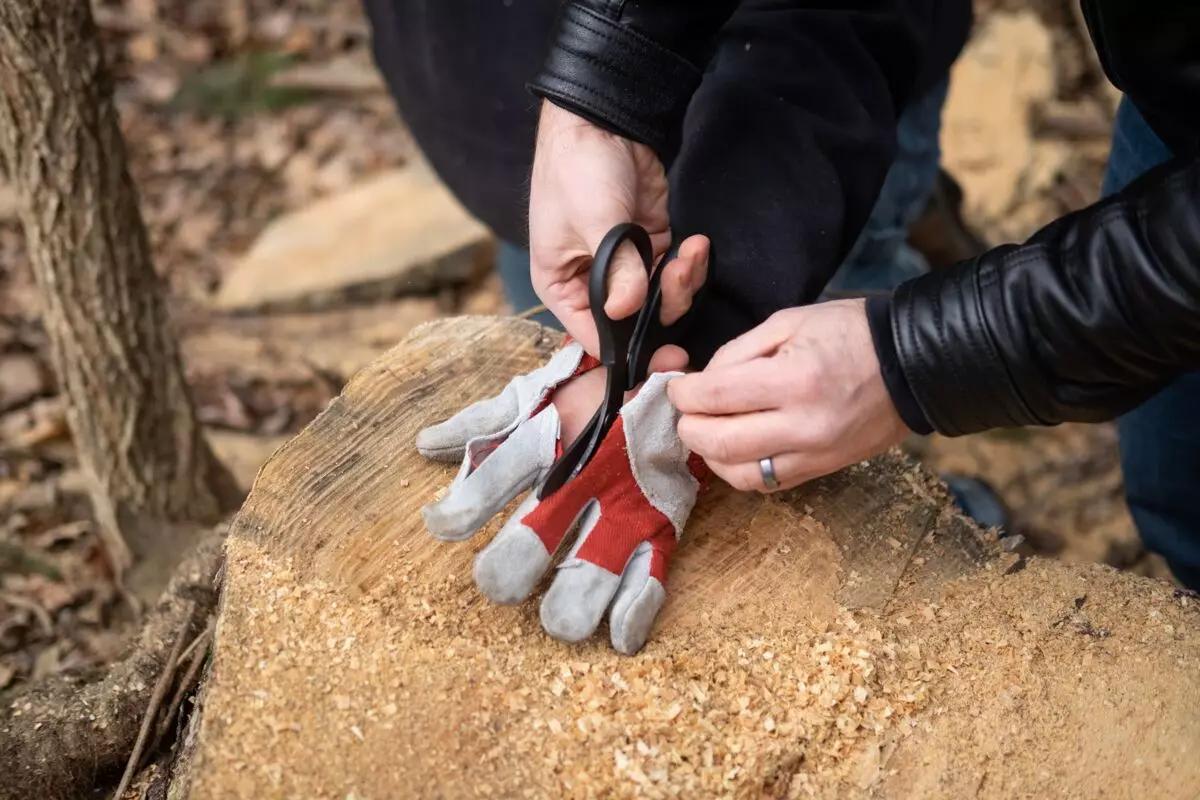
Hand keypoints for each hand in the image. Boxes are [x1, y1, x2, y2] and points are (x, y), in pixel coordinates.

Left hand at [416, 343, 701, 654]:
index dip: (459, 511)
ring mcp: (626, 506)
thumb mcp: (536, 395)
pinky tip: (616, 638)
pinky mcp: (662, 527)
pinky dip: (632, 616)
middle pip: (533, 543)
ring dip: (566, 610)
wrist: (677, 383)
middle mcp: (585, 476)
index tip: (440, 525)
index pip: (492, 479)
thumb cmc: (594, 393)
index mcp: (550, 437)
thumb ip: (482, 423)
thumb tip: (425, 445)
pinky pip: (649, 580)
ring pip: (590, 577)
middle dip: (506, 574)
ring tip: (556, 618)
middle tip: (499, 582)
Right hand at [529, 102, 708, 354]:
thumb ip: (615, 268)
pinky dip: (690, 265)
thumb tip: (626, 311)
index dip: (628, 353)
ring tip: (690, 252)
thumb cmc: (578, 168)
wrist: (604, 119)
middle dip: (664, 312)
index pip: (594, 338)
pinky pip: (675, 273)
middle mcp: (591, 284)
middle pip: (633, 325)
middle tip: (682, 284)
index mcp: (561, 286)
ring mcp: (625, 266)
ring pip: (661, 302)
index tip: (664, 358)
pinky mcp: (651, 246)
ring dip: (682, 284)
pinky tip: (697, 243)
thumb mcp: (594, 220)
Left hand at [667, 299, 909, 491]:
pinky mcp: (822, 470)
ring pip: (738, 474)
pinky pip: (766, 483)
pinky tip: (736, 447)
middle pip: (718, 443)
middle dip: (688, 427)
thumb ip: (739, 352)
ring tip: (707, 430)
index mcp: (793, 380)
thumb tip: (702, 381)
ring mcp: (813, 455)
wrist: (914, 365)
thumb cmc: (851, 334)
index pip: (714, 397)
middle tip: (686, 411)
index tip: (678, 387)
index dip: (683, 394)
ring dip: (711, 455)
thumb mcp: (790, 321)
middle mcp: (802, 426)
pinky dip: (740, 469)